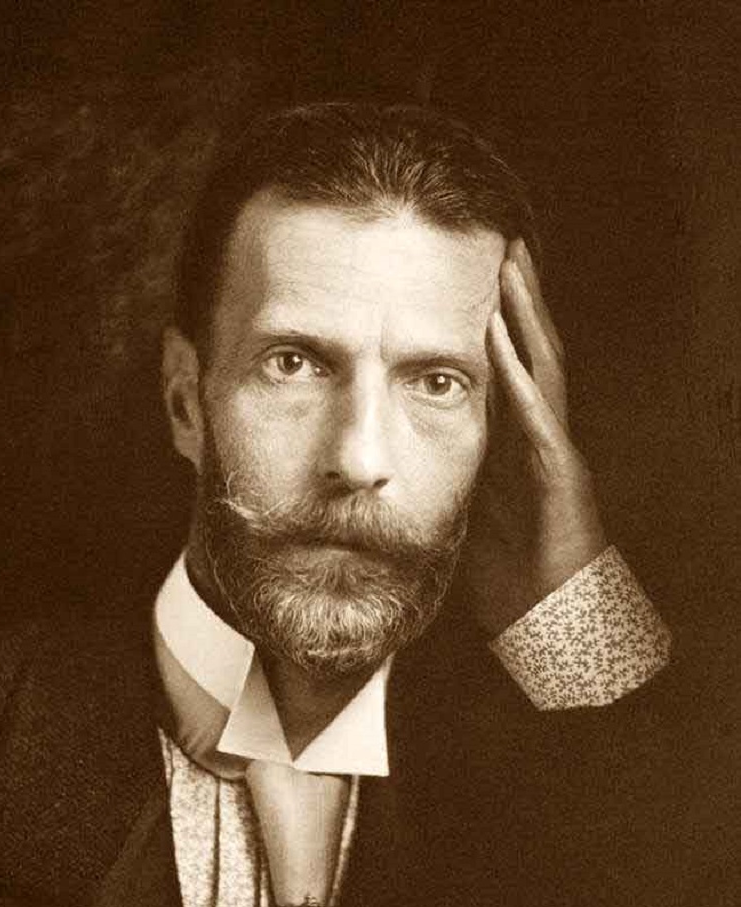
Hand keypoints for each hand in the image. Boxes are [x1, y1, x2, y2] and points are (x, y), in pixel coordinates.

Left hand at [462, 238, 606, 635]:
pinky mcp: (560, 474)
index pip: (504, 364)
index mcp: (513, 437)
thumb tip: (398, 447)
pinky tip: (504, 339)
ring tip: (510, 266)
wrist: (542, 612)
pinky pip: (538, 416)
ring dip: (526, 317)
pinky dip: (520, 376)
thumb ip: (445, 466)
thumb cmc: (504, 564)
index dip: (493, 318)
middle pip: (529, 351)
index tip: (471, 273)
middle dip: (516, 298)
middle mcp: (537, 433)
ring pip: (543, 368)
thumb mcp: (465, 501)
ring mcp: (553, 449)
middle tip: (501, 243)